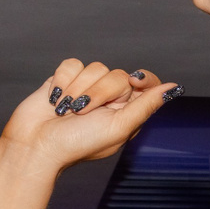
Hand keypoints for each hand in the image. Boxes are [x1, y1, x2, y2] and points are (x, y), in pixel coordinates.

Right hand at [0, 60, 175, 173]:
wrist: (36, 144)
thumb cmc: (78, 143)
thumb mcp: (119, 128)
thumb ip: (145, 106)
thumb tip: (174, 88)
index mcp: (129, 112)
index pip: (147, 84)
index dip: (143, 78)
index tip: (133, 81)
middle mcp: (111, 98)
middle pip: (118, 75)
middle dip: (98, 94)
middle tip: (83, 114)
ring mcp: (88, 87)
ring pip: (94, 67)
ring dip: (79, 90)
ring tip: (67, 111)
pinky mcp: (66, 79)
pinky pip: (72, 64)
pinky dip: (63, 80)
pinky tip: (56, 99)